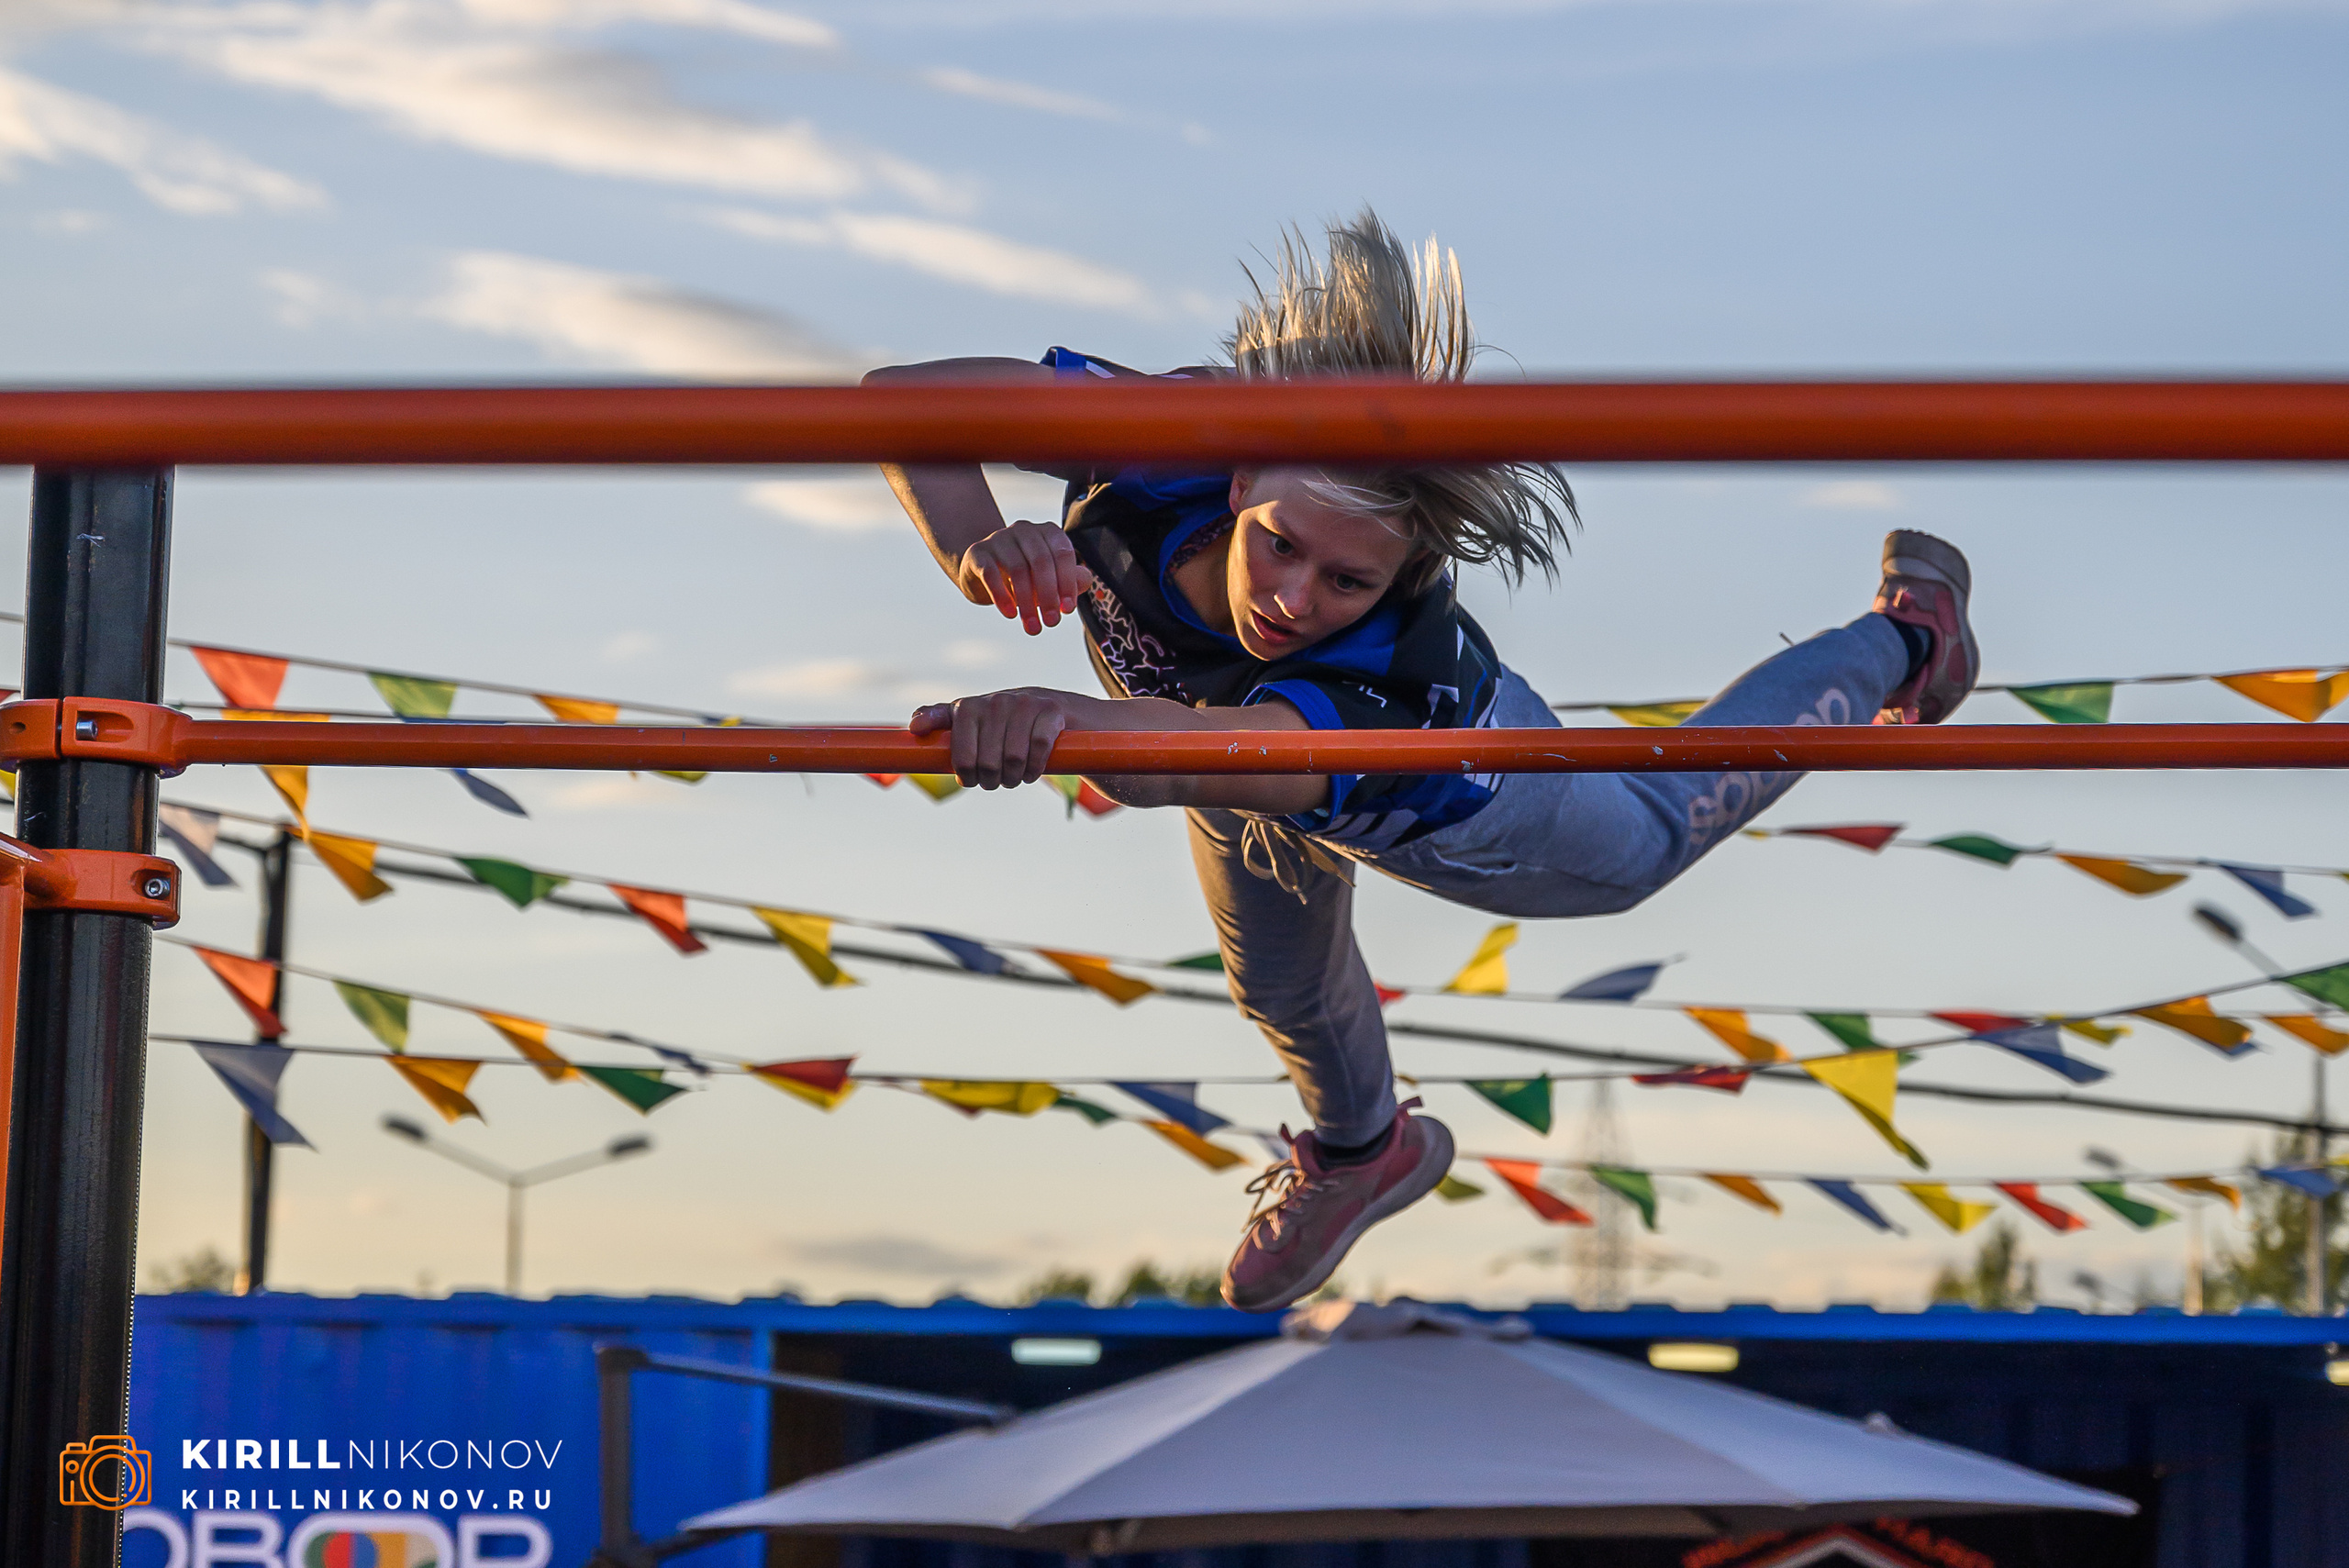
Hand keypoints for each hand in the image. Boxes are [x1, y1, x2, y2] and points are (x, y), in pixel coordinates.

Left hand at [910, 689, 1071, 788]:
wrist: (1047, 707)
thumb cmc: (999, 720)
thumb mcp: (966, 717)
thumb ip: (936, 719)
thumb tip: (912, 726)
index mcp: (968, 707)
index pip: (961, 756)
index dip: (966, 775)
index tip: (970, 779)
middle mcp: (994, 702)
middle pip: (988, 763)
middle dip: (991, 781)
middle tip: (994, 781)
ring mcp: (1023, 705)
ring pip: (1013, 759)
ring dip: (1013, 779)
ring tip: (1012, 779)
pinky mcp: (1049, 711)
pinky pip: (1037, 750)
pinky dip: (1034, 769)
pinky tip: (1031, 772)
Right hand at [955, 521, 1093, 634]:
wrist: (983, 573)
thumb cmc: (1026, 576)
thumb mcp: (1051, 578)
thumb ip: (1072, 579)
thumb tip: (1084, 581)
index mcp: (1047, 532)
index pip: (1062, 553)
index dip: (1067, 582)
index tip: (1067, 610)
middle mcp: (1024, 530)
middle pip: (1041, 561)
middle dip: (1048, 595)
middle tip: (1051, 623)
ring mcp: (999, 538)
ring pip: (1017, 569)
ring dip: (1027, 602)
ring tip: (1033, 627)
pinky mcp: (978, 552)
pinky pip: (991, 573)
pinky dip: (1001, 596)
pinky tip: (1010, 614)